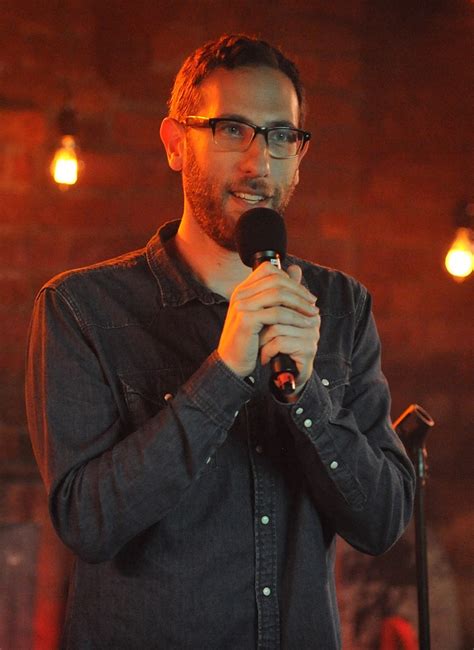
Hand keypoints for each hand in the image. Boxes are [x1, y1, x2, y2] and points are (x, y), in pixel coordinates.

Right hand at [217, 262, 318, 381]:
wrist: (233, 362)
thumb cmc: (250, 339)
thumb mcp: (266, 312)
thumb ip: (280, 291)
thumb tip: (296, 269)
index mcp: (244, 289)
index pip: (268, 269)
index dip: (289, 278)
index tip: (304, 294)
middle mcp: (241, 294)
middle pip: (276, 280)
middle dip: (299, 290)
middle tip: (313, 303)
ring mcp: (242, 306)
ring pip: (278, 294)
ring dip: (300, 303)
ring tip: (312, 313)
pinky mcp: (246, 320)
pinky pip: (276, 313)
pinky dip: (294, 317)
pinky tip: (303, 323)